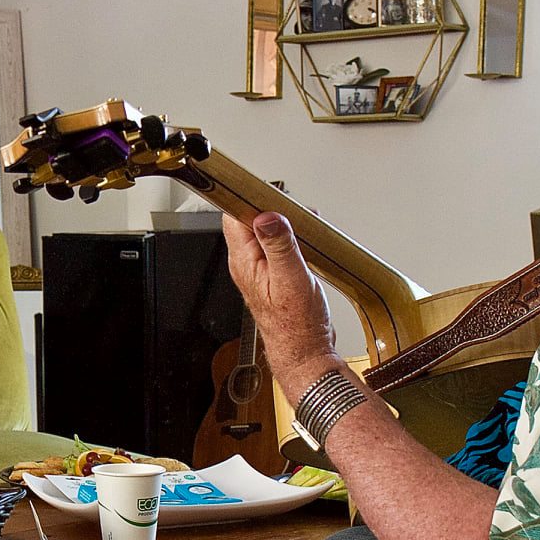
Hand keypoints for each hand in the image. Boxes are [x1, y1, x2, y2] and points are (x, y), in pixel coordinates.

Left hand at [222, 212, 338, 382]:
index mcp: (244, 261)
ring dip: (282, 222)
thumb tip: (267, 217)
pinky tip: (302, 240)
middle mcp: (245, 263)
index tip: (264, 188)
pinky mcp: (270, 273)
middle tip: (294, 208)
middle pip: (248, 219)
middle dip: (272, 207)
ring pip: (262, 231)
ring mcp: (257, 268)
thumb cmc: (297, 325)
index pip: (235, 215)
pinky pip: (273, 244)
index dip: (248, 197)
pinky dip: (288, 236)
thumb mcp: (292, 279)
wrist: (305, 351)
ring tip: (302, 223)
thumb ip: (279, 244)